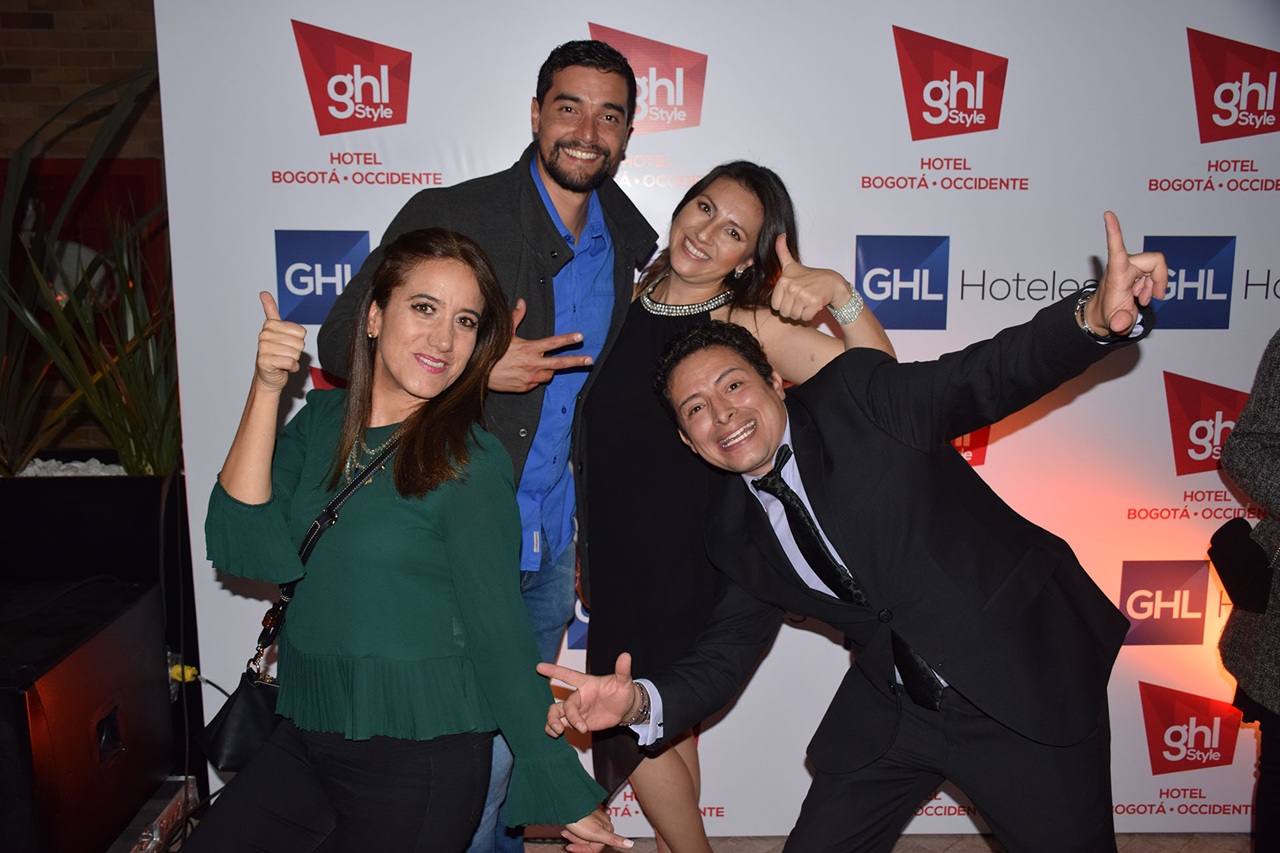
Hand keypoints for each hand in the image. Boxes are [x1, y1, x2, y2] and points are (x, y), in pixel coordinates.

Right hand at [255, 292, 305, 391]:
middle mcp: (265, 334)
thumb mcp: (277, 331)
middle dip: (296, 351)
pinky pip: (290, 362)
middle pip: (299, 343)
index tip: (287, 343)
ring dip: (293, 360)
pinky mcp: (264, 361)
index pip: (301, 332)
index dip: (298, 340)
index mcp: (270, 325)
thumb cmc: (276, 353)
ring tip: (283, 360)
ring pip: (295, 353)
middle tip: (285, 354)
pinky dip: (291, 368)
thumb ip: (271, 311)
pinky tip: (283, 368)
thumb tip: (263, 293)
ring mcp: (263, 348)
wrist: (268, 377)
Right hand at [488, 299, 593, 391]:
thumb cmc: (491, 351)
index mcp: (530, 349)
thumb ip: (516, 318)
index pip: (554, 343)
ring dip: (548, 369)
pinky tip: (525, 372)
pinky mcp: (525, 387)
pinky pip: (537, 382)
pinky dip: (536, 376)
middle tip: (590, 360)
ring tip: (536, 363)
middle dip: (577, 361)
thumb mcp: (504, 334)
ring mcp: (530, 377)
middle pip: (560, 363)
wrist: (478, 374)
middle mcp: (533, 364)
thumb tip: (522, 303)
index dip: (568, 339)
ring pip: (549, 373)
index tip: (580, 337)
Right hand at [539, 652, 636, 735]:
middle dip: (569, 715)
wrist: (624, 708)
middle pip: (564, 704)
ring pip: (555, 713)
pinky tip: (557, 734)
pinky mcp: (575, 722)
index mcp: (586, 684)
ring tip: (559, 731)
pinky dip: (552, 729)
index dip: (554, 671)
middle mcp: (578, 697)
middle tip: (578, 726)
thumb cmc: (622, 691)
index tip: (539, 667)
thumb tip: (626, 655)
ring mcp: (576, 710)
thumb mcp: (624, 681)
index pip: (568, 676)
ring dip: (553, 722)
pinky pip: (559, 724)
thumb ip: (622, 670)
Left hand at [563, 808, 632, 851]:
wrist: (567, 804)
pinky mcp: (587, 816)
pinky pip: (581, 828)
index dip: (583, 848)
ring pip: (584, 835)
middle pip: (590, 841)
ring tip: (566, 831)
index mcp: (607, 828)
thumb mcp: (597, 833)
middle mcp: (603, 823)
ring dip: (574, 836)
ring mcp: (595, 819)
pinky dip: (573, 831)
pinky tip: (567, 829)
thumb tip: (631, 844)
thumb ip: (614, 839)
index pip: (597, 847)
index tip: (571, 847)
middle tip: (568, 836)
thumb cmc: (580, 819)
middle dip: (577, 841)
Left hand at [768, 234, 853, 323]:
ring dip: (801, 313)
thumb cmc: (811, 276)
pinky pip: (805, 317)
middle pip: (784, 313)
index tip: (791, 298)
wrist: (833, 283)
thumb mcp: (792, 265)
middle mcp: (792, 288)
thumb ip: (782, 252)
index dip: (784, 305)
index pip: (775, 306)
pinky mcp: (815, 303)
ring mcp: (803, 295)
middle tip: (801, 302)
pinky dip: (810, 315)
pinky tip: (813, 306)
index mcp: (784, 281)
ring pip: (794, 316)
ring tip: (806, 303)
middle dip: (792, 311)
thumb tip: (779, 236)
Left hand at [1089, 211, 1168, 335]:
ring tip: (1141, 298)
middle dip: (1159, 279)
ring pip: (1157, 267)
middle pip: (1156, 261)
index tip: (1107, 214)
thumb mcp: (1116, 322)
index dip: (1114, 231)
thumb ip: (1120, 322)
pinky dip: (1153, 285)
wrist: (1104, 315)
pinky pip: (1155, 272)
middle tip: (1151, 298)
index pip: (1116, 249)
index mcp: (1117, 273)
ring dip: (1154, 285)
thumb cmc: (1108, 314)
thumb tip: (1121, 324)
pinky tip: (1142, 295)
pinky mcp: (1136, 269)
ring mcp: (1131, 265)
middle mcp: (1125, 264)